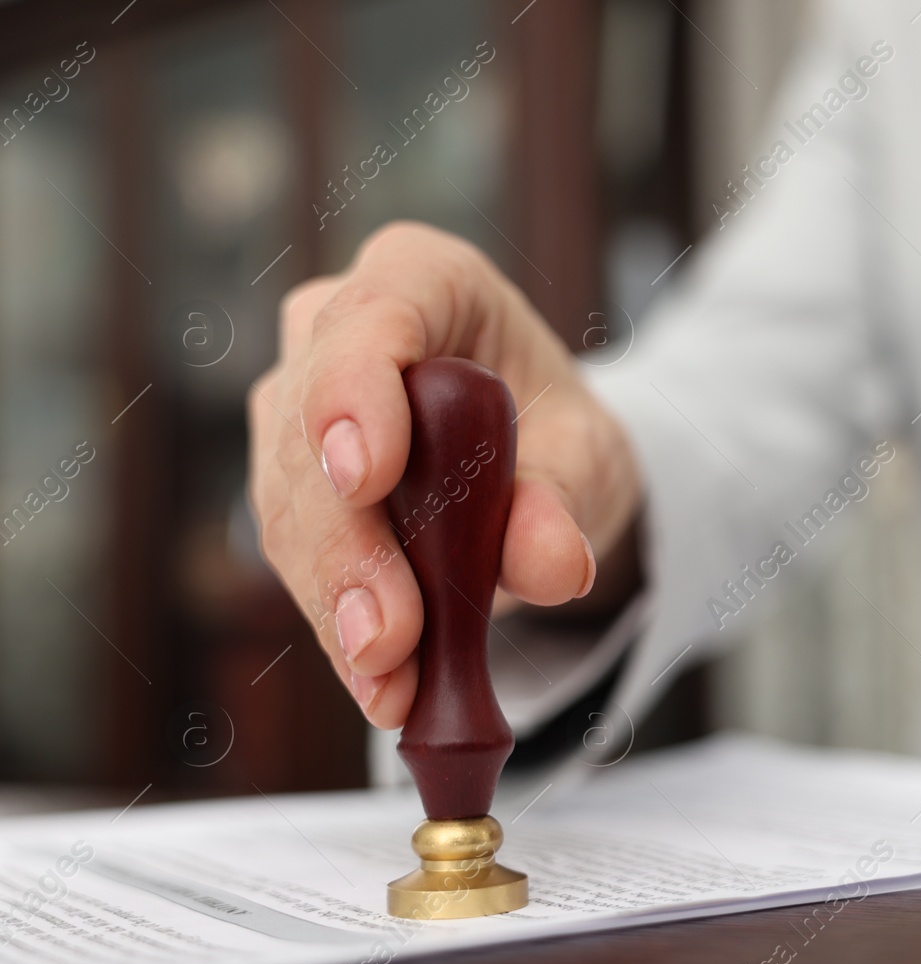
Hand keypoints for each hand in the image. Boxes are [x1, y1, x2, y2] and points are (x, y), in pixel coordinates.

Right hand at [248, 222, 640, 728]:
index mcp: (426, 278)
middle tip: (388, 636)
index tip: (367, 479)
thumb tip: (554, 566)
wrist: (536, 472)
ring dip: (339, 600)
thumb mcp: (588, 459)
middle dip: (349, 544)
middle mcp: (339, 326)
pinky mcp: (286, 483)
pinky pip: (298, 555)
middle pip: (312, 429)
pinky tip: (382, 683)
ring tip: (392, 679)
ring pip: (292, 504)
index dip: (356, 392)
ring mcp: (298, 405)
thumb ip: (564, 502)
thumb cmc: (558, 435)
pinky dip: (342, 622)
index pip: (374, 314)